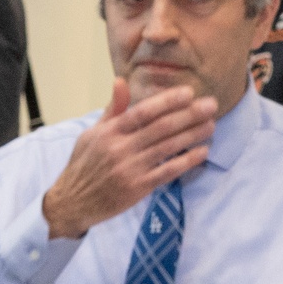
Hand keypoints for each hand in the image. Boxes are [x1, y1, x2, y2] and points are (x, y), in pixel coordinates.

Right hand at [42, 78, 222, 237]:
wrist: (71, 202)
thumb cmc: (83, 165)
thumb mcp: (92, 133)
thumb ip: (112, 109)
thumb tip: (121, 81)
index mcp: (109, 132)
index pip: (142, 112)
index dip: (167, 101)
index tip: (188, 93)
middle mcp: (120, 149)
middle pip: (160, 128)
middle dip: (188, 115)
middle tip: (211, 105)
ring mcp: (130, 170)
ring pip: (167, 148)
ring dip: (192, 135)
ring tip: (211, 125)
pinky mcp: (137, 188)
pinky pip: (167, 172)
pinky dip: (186, 161)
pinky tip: (202, 152)